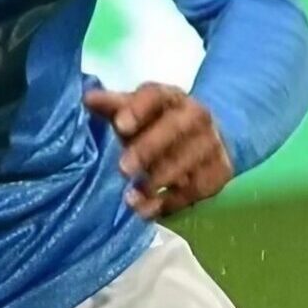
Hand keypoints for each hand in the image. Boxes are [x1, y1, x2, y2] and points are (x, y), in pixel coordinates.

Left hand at [84, 82, 234, 220]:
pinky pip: (196, 189)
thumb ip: (114, 107)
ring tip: (131, 198)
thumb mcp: (135, 114)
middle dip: (149, 148)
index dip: (138, 109)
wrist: (206, 139)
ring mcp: (211, 144)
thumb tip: (88, 99)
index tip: (120, 125)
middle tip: (123, 169)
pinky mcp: (219, 173)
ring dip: (159, 180)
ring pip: (189, 161)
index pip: (156, 96)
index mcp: (170, 97)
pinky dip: (170, 203)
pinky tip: (147, 212)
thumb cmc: (157, 125)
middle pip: (175, 128)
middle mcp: (196, 116)